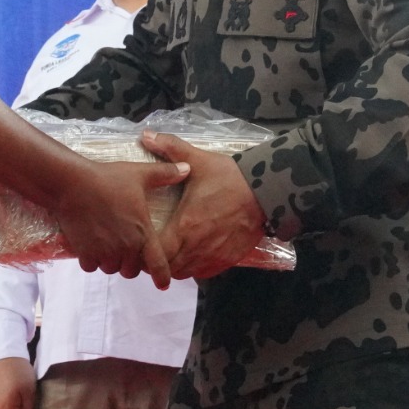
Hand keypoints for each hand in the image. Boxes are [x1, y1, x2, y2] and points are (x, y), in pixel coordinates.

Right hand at [52, 160, 182, 285]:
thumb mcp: (139, 174)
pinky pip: (92, 266)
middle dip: (129, 263)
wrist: (72, 184)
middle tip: (124, 248)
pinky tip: (91, 245)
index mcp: (142, 233)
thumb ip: (165, 174)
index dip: (162, 277)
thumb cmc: (107, 178)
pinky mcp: (85, 253)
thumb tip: (187, 169)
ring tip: (107, 245)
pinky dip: (92, 260)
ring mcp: (104, 252)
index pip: (157, 264)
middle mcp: (124, 248)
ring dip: (111, 262)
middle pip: (131, 270)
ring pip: (111, 269)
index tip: (163, 284)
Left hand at [140, 131, 268, 280]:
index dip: (146, 249)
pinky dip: (194, 268)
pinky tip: (192, 254)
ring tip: (172, 251)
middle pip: (168, 266)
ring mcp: (213, 256)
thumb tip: (145, 134)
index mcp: (185, 225)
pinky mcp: (227, 261)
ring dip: (175, 264)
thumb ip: (170, 149)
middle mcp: (196, 247)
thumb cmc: (229, 177)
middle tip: (153, 246)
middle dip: (158, 260)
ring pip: (185, 273)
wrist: (266, 192)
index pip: (156, 252)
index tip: (142, 239)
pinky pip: (203, 273)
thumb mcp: (199, 160)